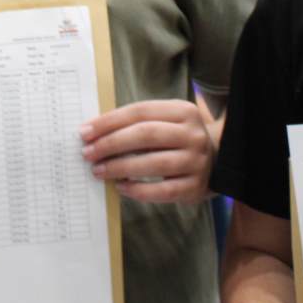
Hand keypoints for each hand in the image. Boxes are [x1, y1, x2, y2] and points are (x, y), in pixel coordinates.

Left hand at [81, 99, 216, 202]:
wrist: (217, 161)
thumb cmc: (178, 139)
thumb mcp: (166, 121)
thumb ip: (137, 123)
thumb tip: (94, 133)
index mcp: (183, 111)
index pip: (140, 112)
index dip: (109, 121)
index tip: (85, 132)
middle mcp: (193, 134)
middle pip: (146, 135)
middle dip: (111, 143)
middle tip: (88, 152)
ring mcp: (196, 161)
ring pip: (154, 163)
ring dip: (120, 167)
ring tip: (98, 170)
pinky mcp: (195, 187)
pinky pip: (162, 191)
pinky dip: (138, 190)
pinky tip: (121, 187)